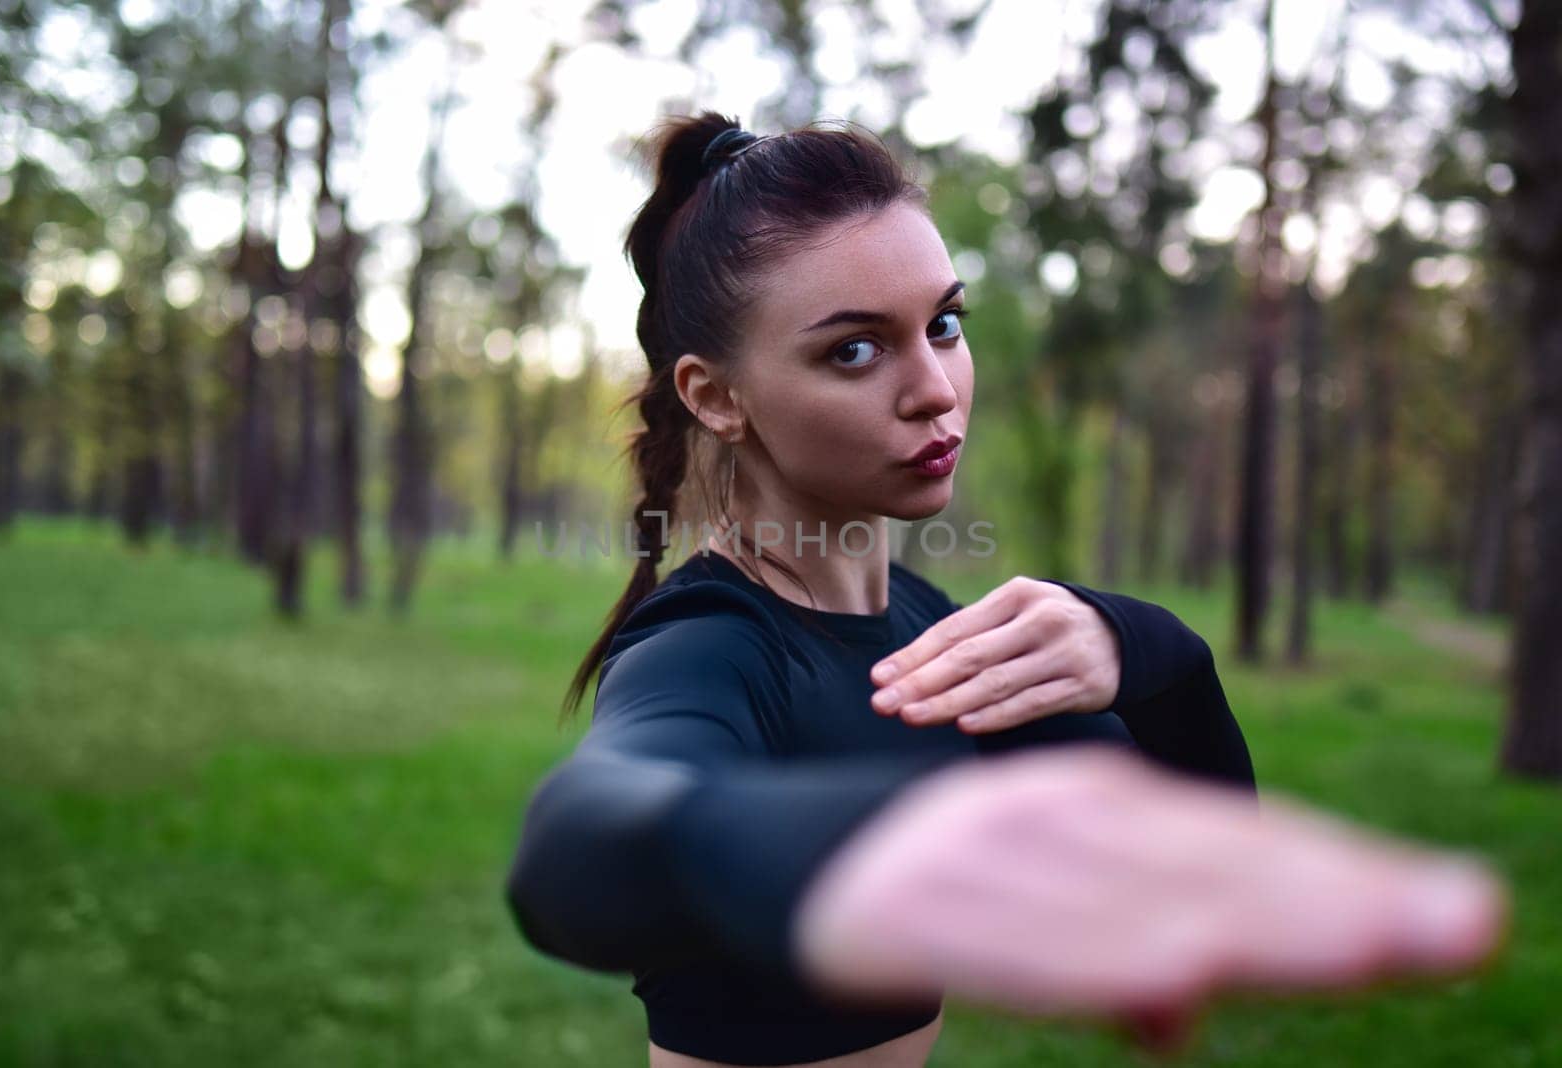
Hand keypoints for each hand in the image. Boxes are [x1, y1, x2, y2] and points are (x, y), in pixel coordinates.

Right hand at [790, 746, 1506, 1055]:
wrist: (746, 841)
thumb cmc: (913, 881)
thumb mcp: (1023, 907)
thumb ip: (1114, 945)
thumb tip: (1182, 1015)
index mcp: (1084, 808)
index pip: (1236, 845)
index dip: (1345, 878)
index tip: (1453, 914)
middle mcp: (1050, 817)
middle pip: (1215, 865)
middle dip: (1344, 900)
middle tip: (1465, 923)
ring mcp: (985, 856)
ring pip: (1138, 898)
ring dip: (1257, 923)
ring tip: (1369, 948)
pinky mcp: (919, 906)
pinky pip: (1026, 946)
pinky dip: (1105, 959)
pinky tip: (1177, 975)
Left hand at [869, 575, 1120, 733]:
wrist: (1127, 639)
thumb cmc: (1050, 628)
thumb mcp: (1017, 614)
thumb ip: (973, 634)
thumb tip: (907, 669)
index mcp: (1016, 595)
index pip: (954, 629)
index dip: (913, 655)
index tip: (878, 678)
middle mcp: (1040, 620)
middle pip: (969, 657)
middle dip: (920, 682)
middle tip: (882, 704)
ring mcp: (1063, 652)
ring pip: (995, 683)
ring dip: (948, 703)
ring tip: (911, 717)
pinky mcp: (1082, 685)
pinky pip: (1031, 704)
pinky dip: (996, 715)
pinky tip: (964, 725)